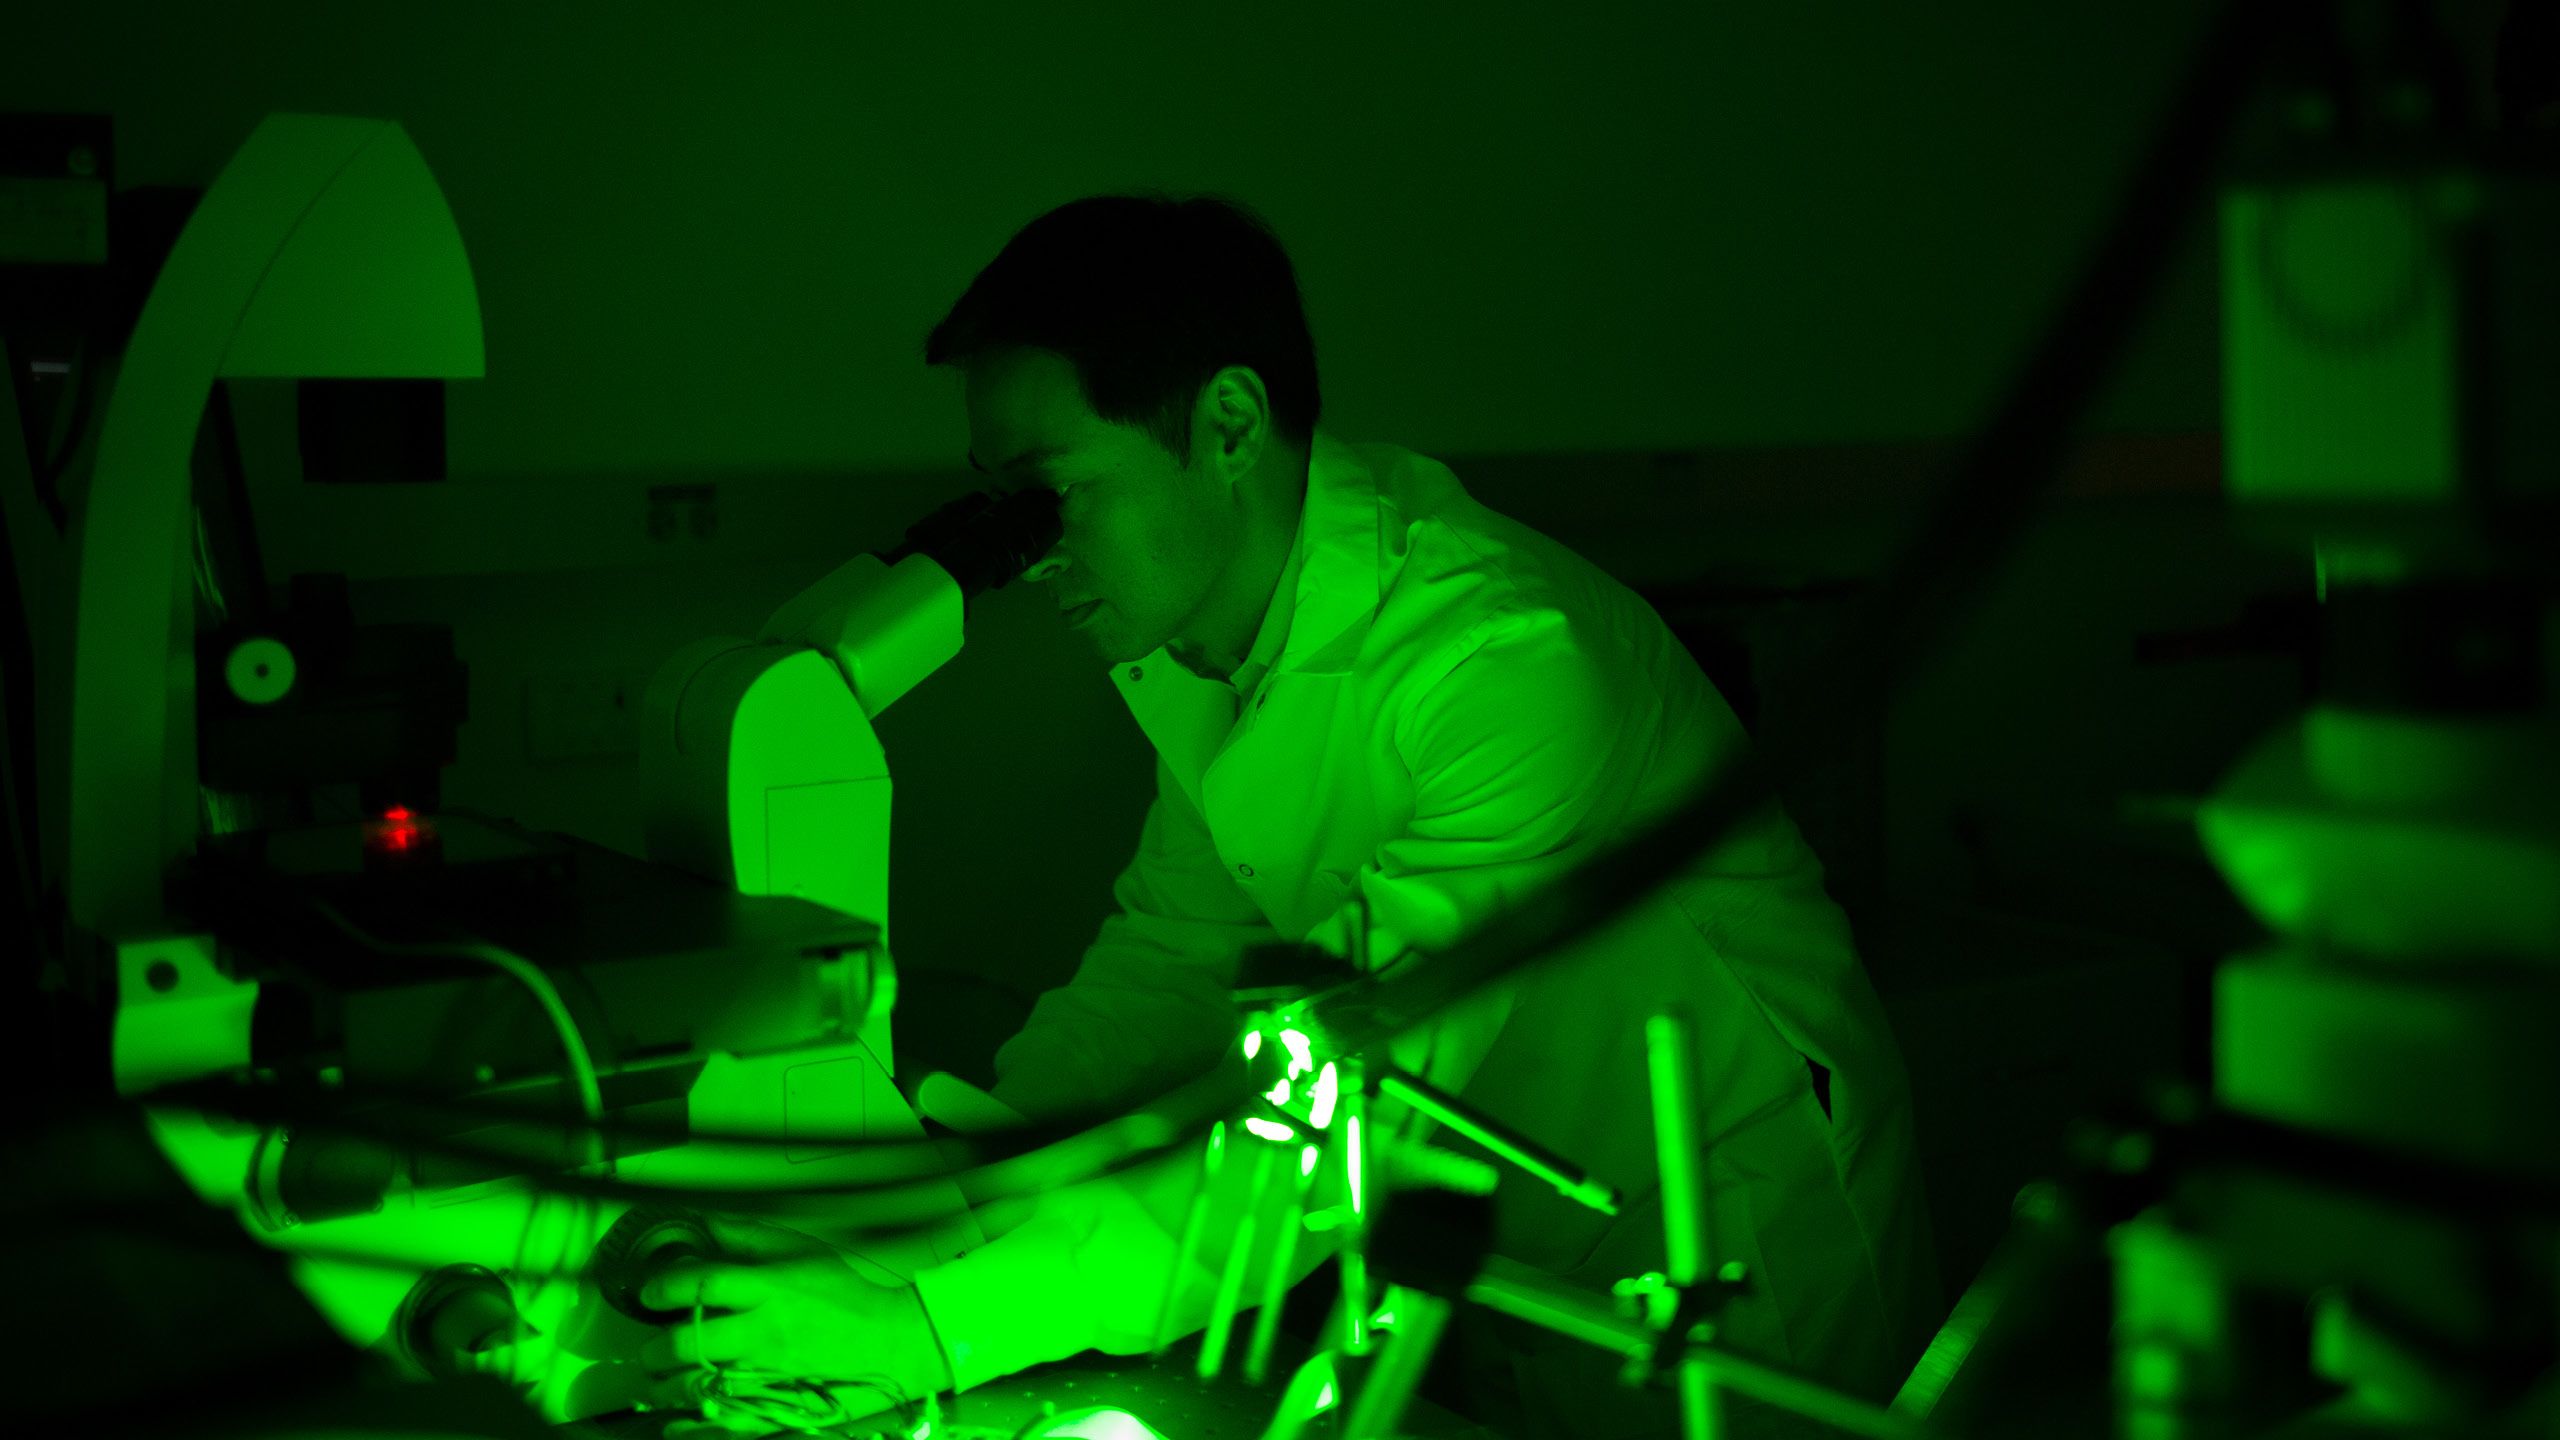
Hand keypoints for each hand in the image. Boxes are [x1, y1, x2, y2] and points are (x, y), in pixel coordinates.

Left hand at [636, 1215, 950, 1423]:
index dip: (665, 1287)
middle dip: (656, 1349)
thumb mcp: (803, 1251)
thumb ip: (750, 1238)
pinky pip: (720, 1424)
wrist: (893, 1342)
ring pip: (696, 1388)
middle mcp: (764, 1333)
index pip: (703, 1284)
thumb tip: (704, 1225)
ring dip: (666, 1388)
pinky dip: (691, 1426)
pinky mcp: (777, 1409)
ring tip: (660, 1383)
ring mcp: (768, 1376)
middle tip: (651, 1350)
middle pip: (689, 1342)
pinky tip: (678, 1421)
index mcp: (770, 1289)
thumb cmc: (846, 1294)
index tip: (650, 1293)